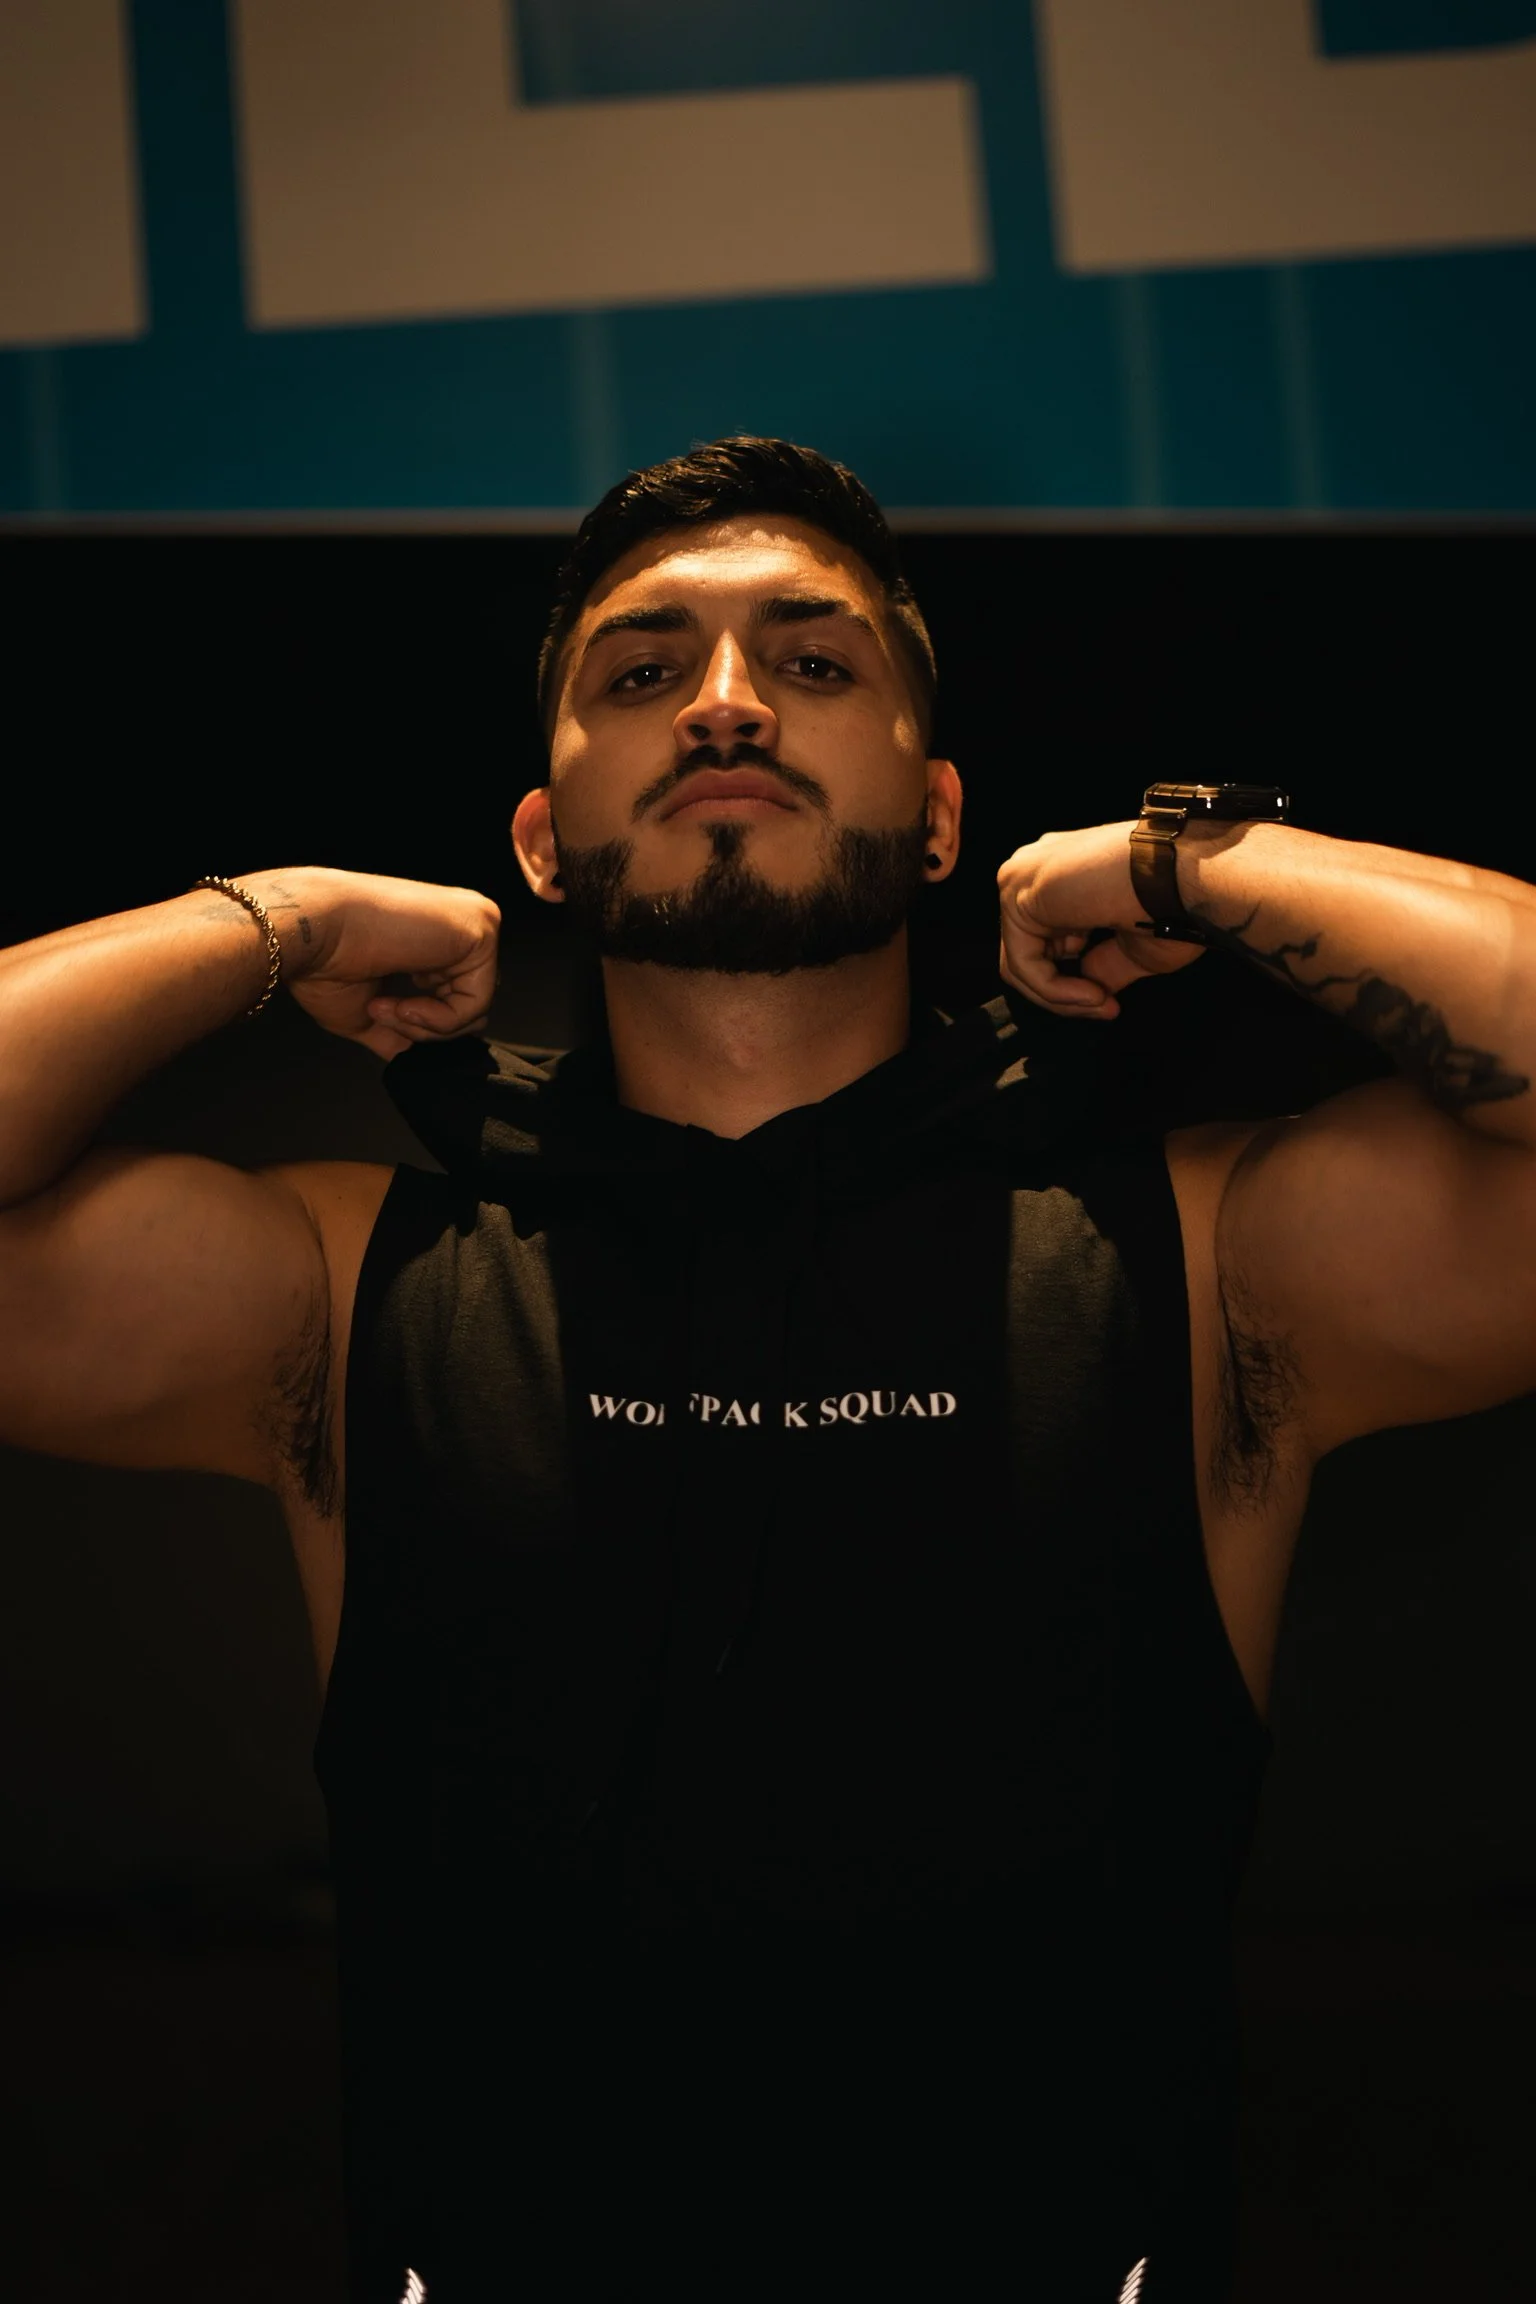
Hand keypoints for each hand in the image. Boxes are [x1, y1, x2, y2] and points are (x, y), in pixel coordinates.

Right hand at [245, 867, 500, 1058]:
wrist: (308, 929)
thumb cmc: (324, 962)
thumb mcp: (369, 1013)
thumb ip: (404, 1031)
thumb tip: (418, 1061)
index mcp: (437, 936)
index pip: (458, 997)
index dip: (420, 1023)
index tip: (376, 1012)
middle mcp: (461, 924)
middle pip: (472, 1004)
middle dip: (427, 1027)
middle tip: (379, 1012)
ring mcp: (475, 922)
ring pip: (476, 1007)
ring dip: (426, 1025)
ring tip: (382, 1006)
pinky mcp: (481, 929)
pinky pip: (478, 1002)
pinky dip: (438, 1020)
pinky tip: (401, 1003)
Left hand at [996, 822, 1205, 1019]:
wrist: (1183, 877)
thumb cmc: (1173, 901)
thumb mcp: (1132, 948)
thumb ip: (1100, 966)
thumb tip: (1085, 988)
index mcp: (1064, 873)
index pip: (1046, 941)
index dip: (1074, 983)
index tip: (1109, 1005)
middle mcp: (1037, 869)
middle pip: (1029, 953)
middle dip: (1065, 994)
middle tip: (1105, 1009)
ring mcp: (1023, 877)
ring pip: (1021, 962)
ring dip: (1062, 997)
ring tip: (1102, 1002)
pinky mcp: (1015, 894)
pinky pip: (1023, 962)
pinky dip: (1054, 989)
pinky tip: (1092, 993)